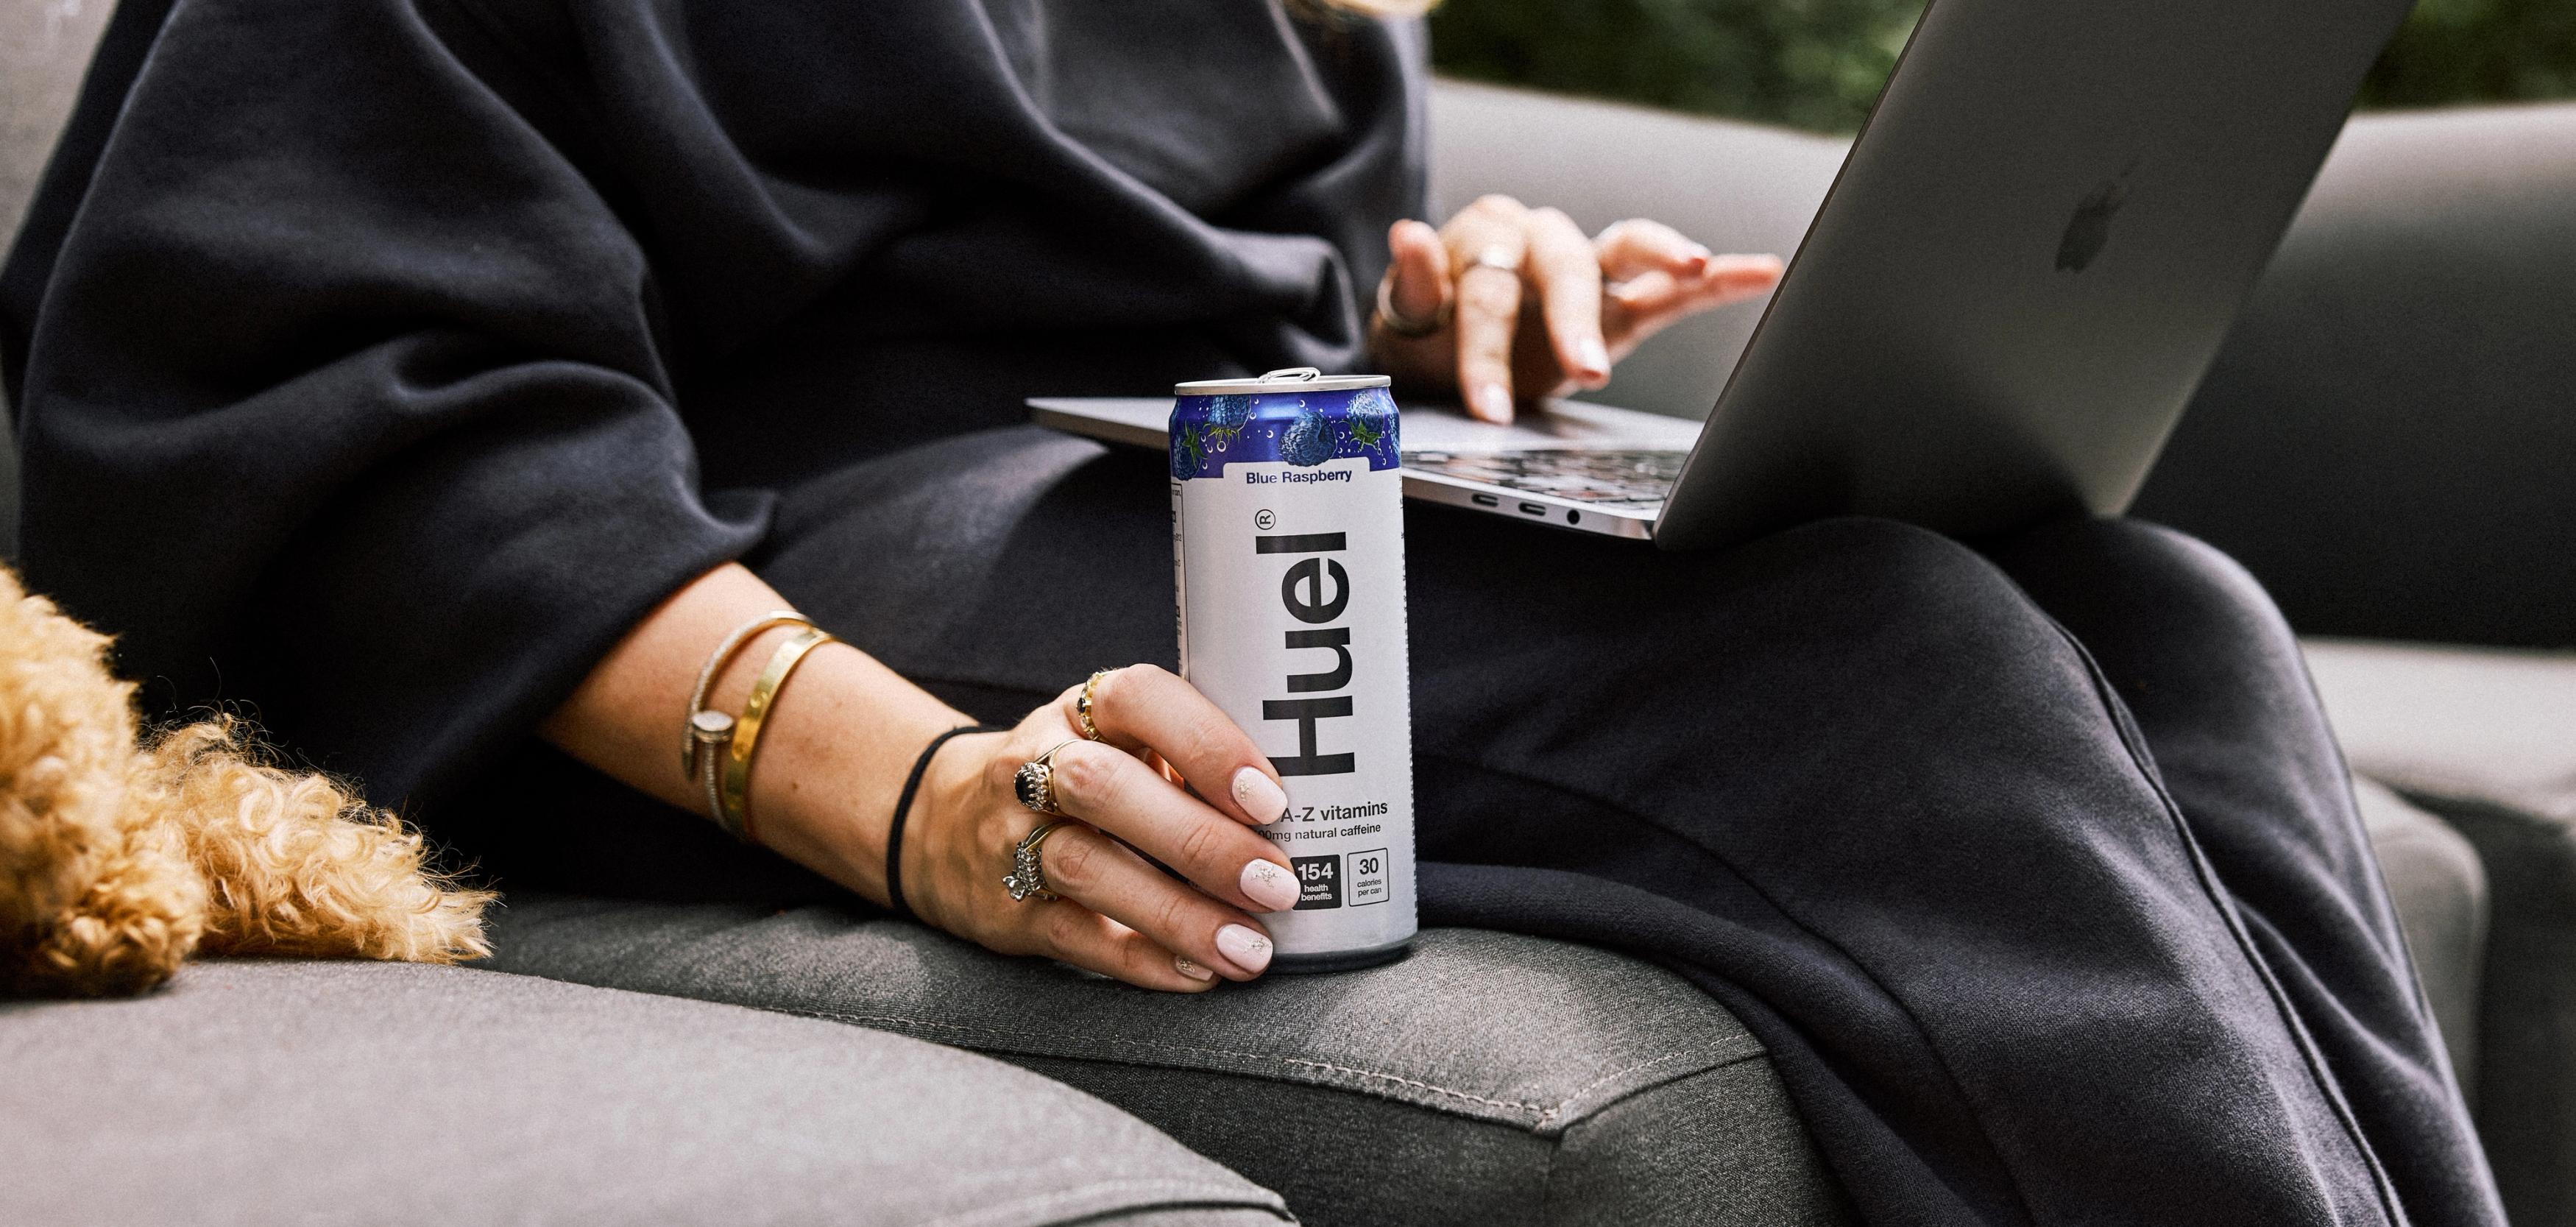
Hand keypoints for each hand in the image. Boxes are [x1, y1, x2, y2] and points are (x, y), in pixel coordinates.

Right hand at [907, 665, 1299, 991]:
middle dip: (1199, 840)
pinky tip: (1199, 974)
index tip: (1271, 797)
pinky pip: (1072, 934)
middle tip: (1279, 886)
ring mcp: (1012, 835)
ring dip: (1177, 912)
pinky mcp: (1005, 909)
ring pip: (1085, 866)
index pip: (1138, 698)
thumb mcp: (1119, 744)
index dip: (1205, 742)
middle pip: (1104, 788)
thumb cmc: (1081, 781)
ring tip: (1251, 948)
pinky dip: (1141, 960)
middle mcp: (1038, 762)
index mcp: (1085, 709)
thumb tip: (1317, 815)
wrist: (943, 824)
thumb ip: (1192, 762)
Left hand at [1368, 196, 1784, 423]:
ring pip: (1627, 250)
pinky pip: (1668, 287)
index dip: (1486, 352)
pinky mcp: (1617, 301)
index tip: (1489, 408)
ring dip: (1660, 260)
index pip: (1489, 293)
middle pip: (1563, 270)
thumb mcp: (1402, 321)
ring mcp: (1584, 266)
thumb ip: (1413, 285)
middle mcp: (1540, 237)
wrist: (1435, 345)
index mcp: (1484, 234)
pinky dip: (1715, 277)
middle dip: (1575, 320)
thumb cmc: (1423, 331)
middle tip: (1584, 370)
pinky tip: (1760, 270)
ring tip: (1694, 268)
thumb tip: (1407, 234)